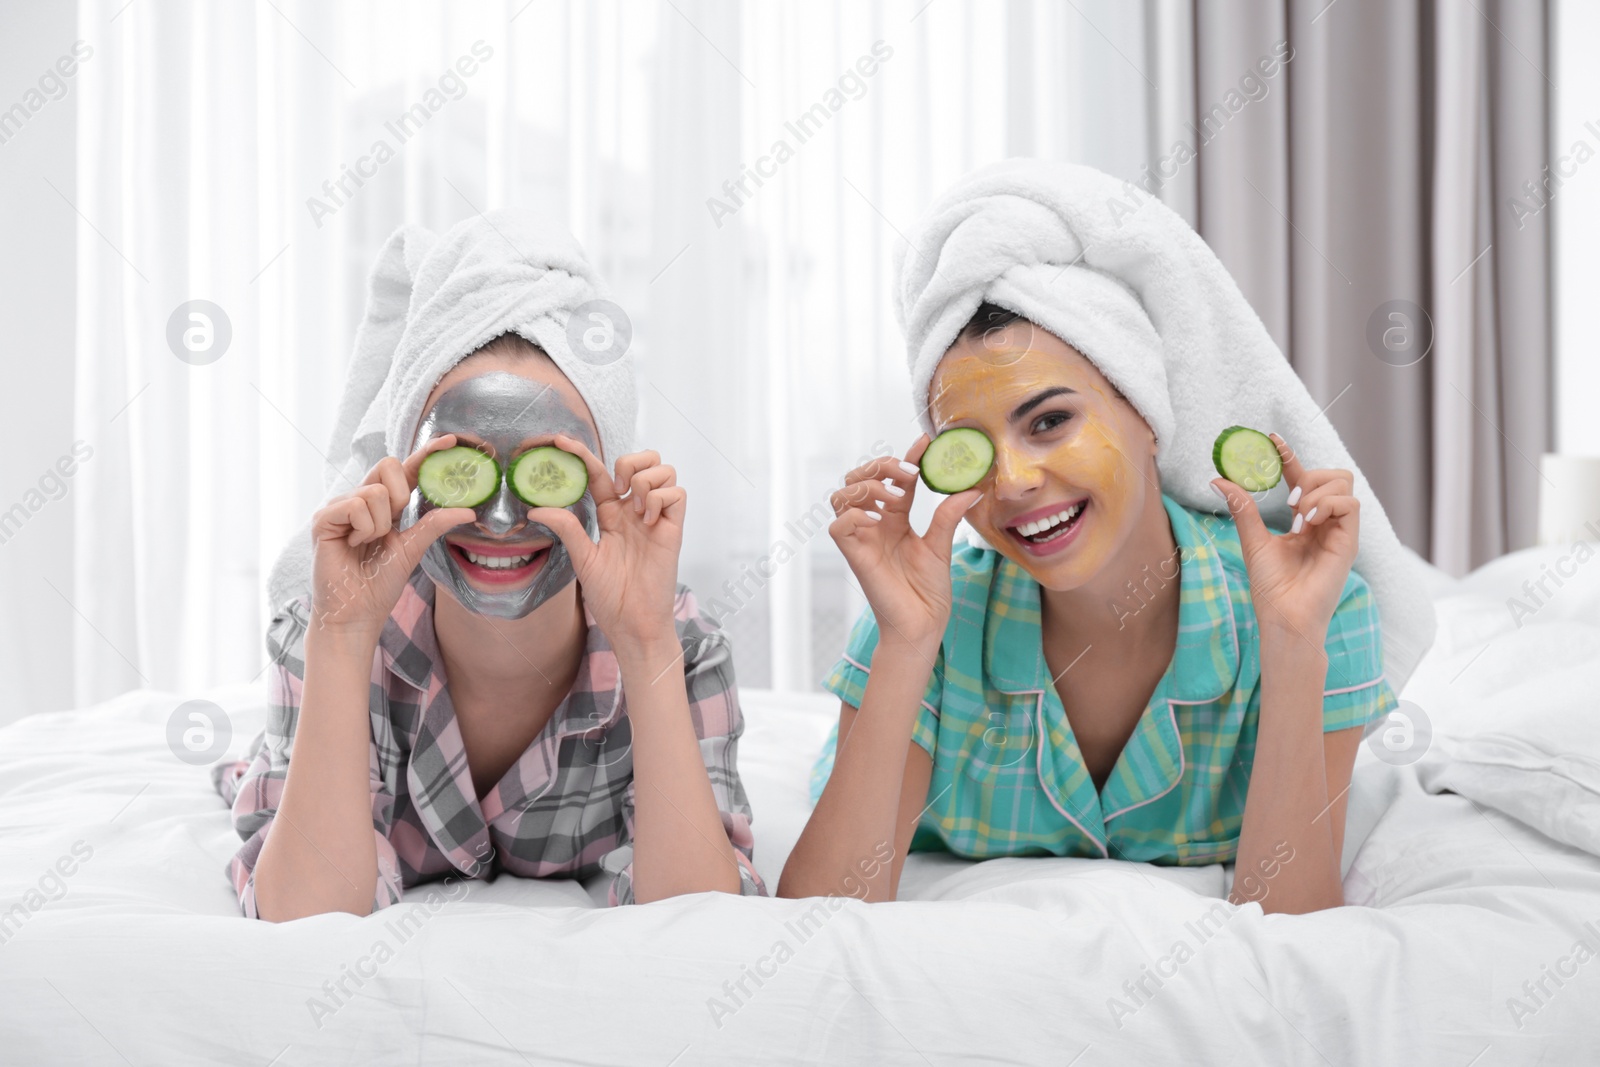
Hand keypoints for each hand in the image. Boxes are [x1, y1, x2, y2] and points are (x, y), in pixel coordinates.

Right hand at [309, 435, 475, 638]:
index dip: (426, 452)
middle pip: (388, 466)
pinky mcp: (324, 518)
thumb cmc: (379, 583)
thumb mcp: (413, 548)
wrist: (357, 612)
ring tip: (367, 544)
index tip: (451, 441)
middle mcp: (361, 499)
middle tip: (392, 526)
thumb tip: (469, 511)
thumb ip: (434, 524)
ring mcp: (340, 507)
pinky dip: (363, 528)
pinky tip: (353, 544)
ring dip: (380, 525)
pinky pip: (355, 505)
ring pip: (374, 491)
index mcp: (385, 505)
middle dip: (400, 496)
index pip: (406, 470)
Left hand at [527, 436, 683, 653]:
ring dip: (645, 480)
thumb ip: (567, 529)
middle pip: (643, 460)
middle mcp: (635, 511)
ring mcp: (656, 518)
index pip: (599, 474)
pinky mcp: (674, 528)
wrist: (633, 622)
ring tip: (634, 508)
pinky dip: (659, 498)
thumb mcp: (583, 559)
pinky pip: (676, 493)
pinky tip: (648, 519)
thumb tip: (537, 509)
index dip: (582, 453)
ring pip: (663, 470)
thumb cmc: (610, 596)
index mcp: (611, 515)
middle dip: (629, 462)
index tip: (560, 441)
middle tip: (617, 489)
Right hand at [828, 435, 981, 654]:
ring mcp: (861, 539)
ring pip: (842, 495)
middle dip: (879, 467)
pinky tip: (877, 518)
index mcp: (894, 520)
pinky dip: (854, 514)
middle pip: (858, 479)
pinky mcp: (853, 555)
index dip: (906, 458)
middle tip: (909, 474)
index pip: (894, 479)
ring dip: (867, 487)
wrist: (922, 624)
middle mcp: (874, 525)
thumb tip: (971, 488)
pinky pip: (838, 525)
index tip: (925, 443)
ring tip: (896, 497)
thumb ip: (948, 515)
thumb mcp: (941, 546)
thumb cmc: (928, 591)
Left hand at [1211, 433, 1358, 640]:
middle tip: (1289, 500)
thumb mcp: (1253, 540)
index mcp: (1305, 521)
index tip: (1272, 439)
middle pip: (1334, 475)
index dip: (1290, 456)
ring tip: (1298, 516)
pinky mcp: (1349, 542)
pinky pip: (1350, 505)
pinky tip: (1307, 523)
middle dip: (1310, 476)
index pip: (1303, 478)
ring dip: (1317, 492)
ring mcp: (1339, 531)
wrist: (1283, 617)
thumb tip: (1218, 479)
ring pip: (1344, 484)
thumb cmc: (1271, 587)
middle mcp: (1325, 523)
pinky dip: (1326, 505)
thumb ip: (1243, 508)